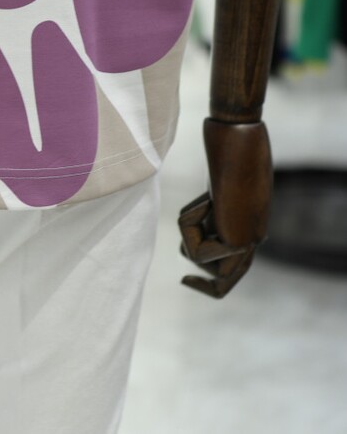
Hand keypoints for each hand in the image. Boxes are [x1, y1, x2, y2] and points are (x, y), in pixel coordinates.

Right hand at [178, 120, 272, 297]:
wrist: (239, 150)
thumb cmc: (229, 156)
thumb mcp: (216, 186)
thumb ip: (213, 206)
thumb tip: (203, 205)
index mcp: (249, 228)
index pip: (233, 266)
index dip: (210, 277)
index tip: (186, 279)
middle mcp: (251, 240)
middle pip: (226, 281)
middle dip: (205, 287)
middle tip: (185, 281)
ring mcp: (247, 244)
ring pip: (201, 263)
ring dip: (189, 234)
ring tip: (203, 205)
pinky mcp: (237, 244)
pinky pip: (197, 252)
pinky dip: (190, 226)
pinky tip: (207, 202)